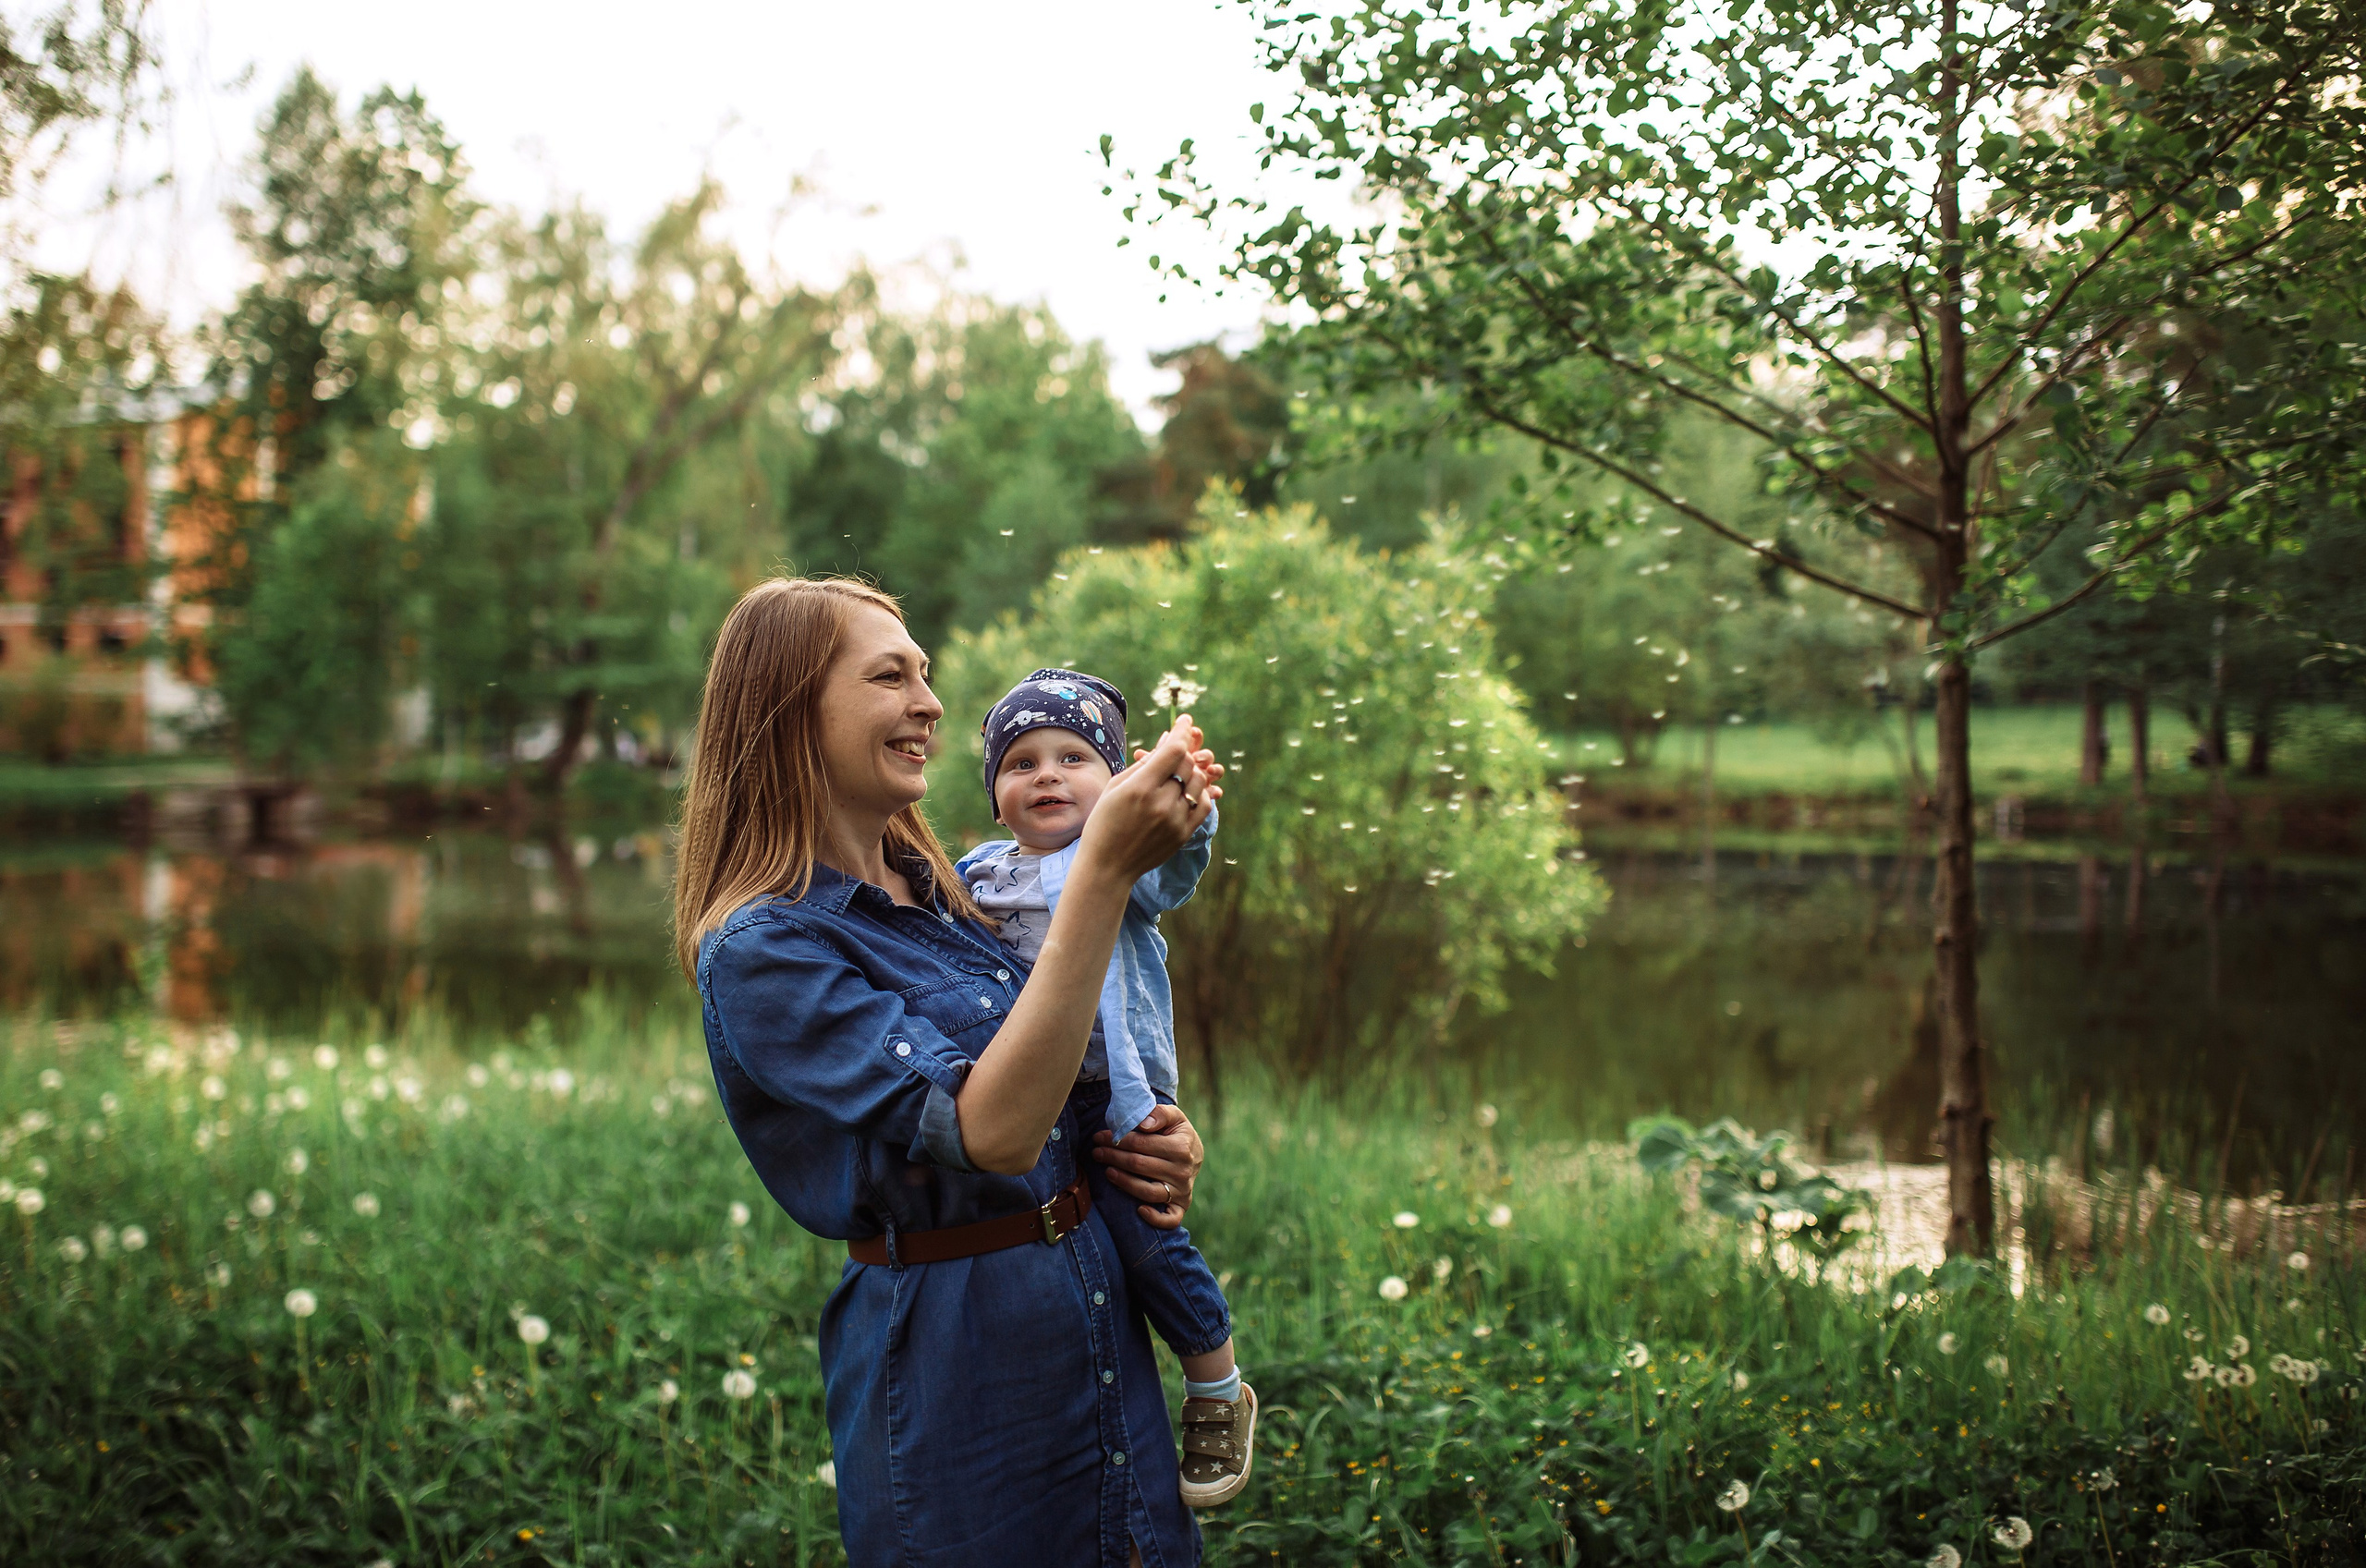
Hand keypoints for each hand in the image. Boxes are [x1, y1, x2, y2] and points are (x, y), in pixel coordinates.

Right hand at [1078, 714, 1222, 882]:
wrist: (1108, 866)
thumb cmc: (1104, 822)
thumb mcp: (1115, 787)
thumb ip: (1143, 764)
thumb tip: (1167, 740)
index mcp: (1140, 788)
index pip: (1173, 750)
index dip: (1183, 731)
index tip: (1186, 721)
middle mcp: (1161, 804)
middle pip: (1188, 764)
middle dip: (1185, 751)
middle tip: (1178, 747)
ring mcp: (1175, 821)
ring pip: (1198, 783)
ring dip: (1192, 771)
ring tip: (1179, 769)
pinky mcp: (1183, 835)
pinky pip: (1203, 805)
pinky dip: (1200, 792)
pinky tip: (1187, 790)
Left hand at [1091, 1102, 1203, 1229]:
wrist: (1195, 1154)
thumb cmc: (1177, 1133)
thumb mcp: (1173, 1117)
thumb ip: (1159, 1114)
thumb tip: (1142, 1124)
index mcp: (1180, 1147)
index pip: (1141, 1144)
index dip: (1117, 1139)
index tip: (1100, 1136)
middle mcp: (1182, 1171)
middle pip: (1139, 1165)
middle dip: (1113, 1157)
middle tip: (1097, 1152)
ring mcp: (1182, 1191)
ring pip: (1147, 1191)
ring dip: (1123, 1182)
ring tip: (1107, 1172)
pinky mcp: (1182, 1205)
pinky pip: (1170, 1219)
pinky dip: (1155, 1218)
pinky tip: (1139, 1210)